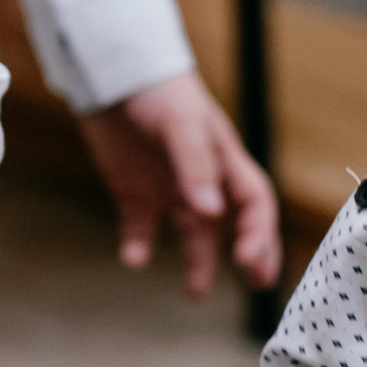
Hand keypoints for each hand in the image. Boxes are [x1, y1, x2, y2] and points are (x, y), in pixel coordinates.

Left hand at [74, 70, 279, 296]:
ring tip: (192, 294)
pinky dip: (138, 244)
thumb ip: (195, 166)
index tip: (247, 261)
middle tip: (256, 285)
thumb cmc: (156, 90)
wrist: (108, 73)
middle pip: (233, 225)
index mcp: (224, 163)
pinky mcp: (132, 189)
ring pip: (190, 234)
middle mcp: (201, 180)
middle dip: (249, 255)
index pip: (254, 205)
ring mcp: (168, 186)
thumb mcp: (181, 123)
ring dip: (196, 263)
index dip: (258, 234)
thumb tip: (211, 213)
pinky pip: (140, 226)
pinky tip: (132, 259)